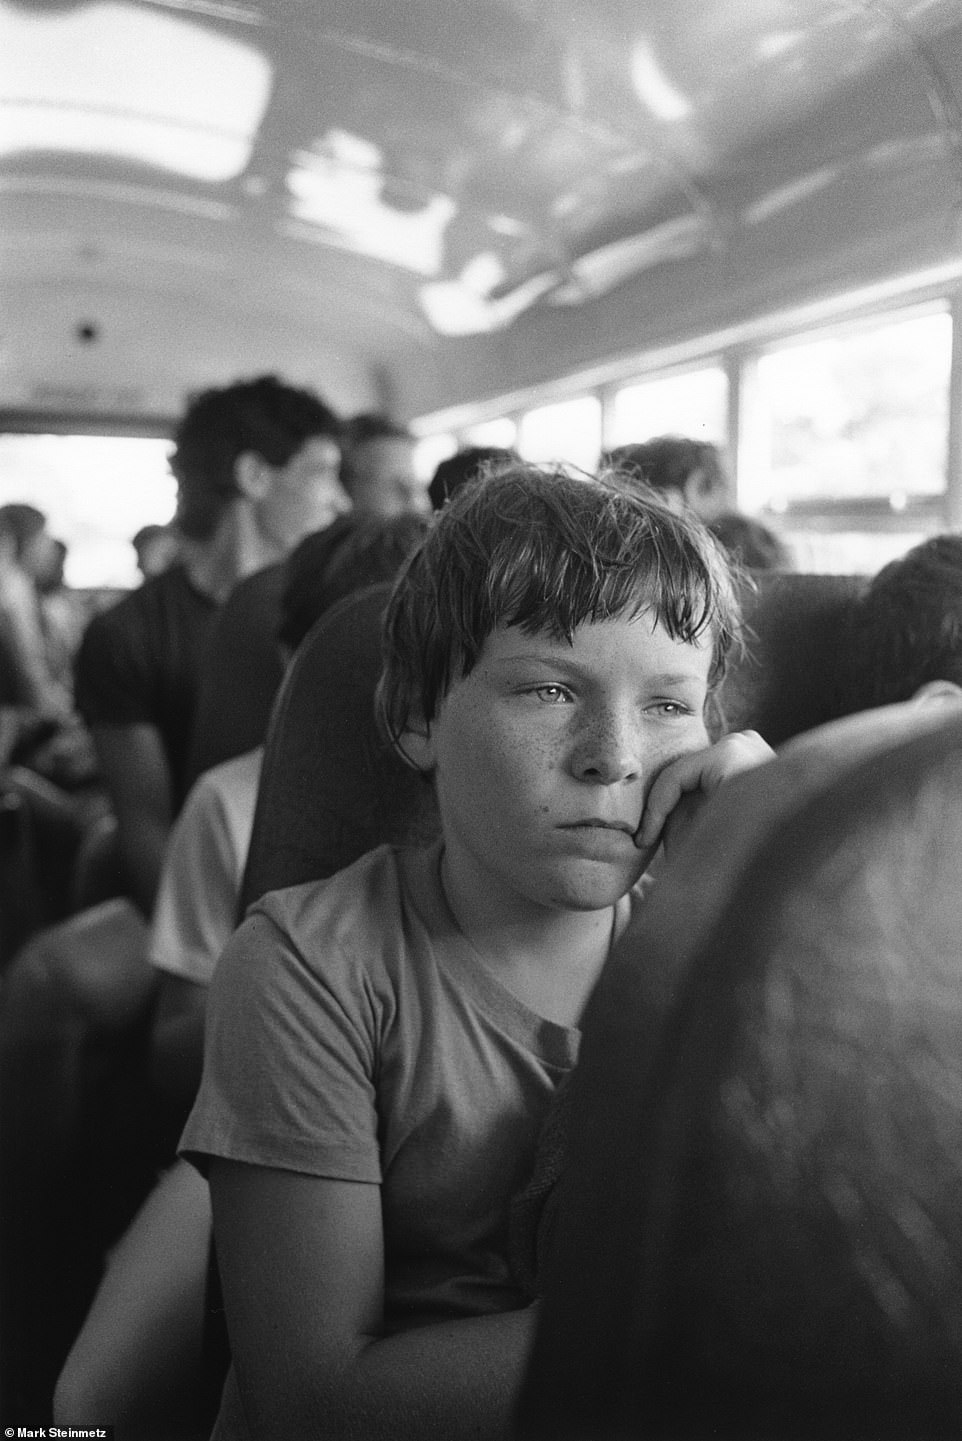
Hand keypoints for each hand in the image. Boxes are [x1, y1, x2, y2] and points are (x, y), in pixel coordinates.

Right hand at [635, 730, 773, 855]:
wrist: (811, 846)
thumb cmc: (757, 846)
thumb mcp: (703, 836)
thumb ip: (672, 821)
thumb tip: (654, 821)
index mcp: (728, 755)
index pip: (674, 777)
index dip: (653, 811)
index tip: (643, 841)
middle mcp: (742, 741)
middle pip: (686, 773)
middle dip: (669, 807)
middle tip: (652, 838)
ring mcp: (753, 744)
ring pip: (700, 775)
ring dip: (685, 804)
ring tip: (673, 836)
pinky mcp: (758, 755)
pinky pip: (717, 775)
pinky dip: (704, 798)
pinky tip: (696, 825)